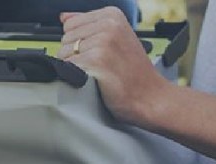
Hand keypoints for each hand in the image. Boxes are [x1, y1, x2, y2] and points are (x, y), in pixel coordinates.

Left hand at [58, 7, 171, 125]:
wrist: (151, 96)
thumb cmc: (134, 72)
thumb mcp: (116, 38)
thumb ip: (89, 25)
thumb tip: (64, 17)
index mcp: (112, 15)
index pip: (70, 24)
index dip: (78, 43)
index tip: (98, 53)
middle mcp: (108, 24)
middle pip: (65, 39)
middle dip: (76, 55)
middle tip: (100, 66)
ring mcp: (103, 41)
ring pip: (64, 54)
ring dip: (76, 68)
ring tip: (99, 73)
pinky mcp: (97, 60)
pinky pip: (68, 67)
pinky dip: (77, 78)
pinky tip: (95, 80)